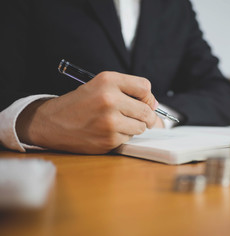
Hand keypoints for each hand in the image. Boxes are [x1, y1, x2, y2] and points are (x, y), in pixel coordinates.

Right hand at [16, 72, 162, 153]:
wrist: (52, 123)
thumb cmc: (80, 104)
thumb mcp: (100, 86)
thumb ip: (128, 91)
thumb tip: (156, 108)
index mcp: (108, 81)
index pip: (145, 87)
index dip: (146, 96)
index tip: (142, 102)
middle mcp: (110, 99)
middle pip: (147, 110)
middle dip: (146, 116)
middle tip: (137, 117)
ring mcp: (109, 121)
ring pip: (141, 126)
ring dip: (134, 126)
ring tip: (118, 122)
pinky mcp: (108, 139)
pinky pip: (129, 138)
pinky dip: (123, 136)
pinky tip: (108, 131)